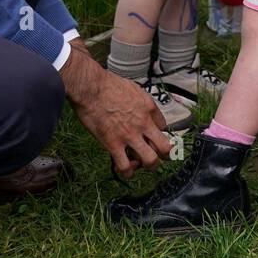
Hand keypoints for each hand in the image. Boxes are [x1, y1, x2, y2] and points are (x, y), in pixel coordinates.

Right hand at [60, 44, 170, 176]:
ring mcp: (129, 136)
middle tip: (156, 154)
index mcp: (149, 109)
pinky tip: (126, 169)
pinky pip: (125, 166)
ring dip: (148, 165)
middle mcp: (143, 124)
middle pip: (165, 148)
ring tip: (141, 163)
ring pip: (150, 161)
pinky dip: (127, 172)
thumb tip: (144, 109)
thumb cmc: (108, 85)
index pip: (164, 127)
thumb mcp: (134, 88)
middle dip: (164, 155)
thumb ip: (142, 101)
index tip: (152, 135)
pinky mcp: (113, 144)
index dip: (159, 133)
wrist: (91, 87)